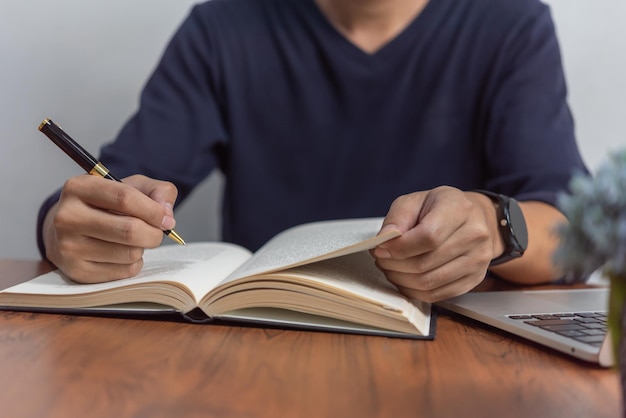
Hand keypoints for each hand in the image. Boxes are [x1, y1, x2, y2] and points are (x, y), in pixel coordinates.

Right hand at [42, 174, 178, 282]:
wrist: (70, 230)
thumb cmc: (106, 205)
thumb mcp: (130, 186)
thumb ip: (157, 191)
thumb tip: (166, 215)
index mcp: (79, 188)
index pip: (125, 198)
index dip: (154, 210)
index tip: (166, 219)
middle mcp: (67, 217)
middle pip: (130, 230)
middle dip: (154, 233)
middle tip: (156, 232)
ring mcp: (68, 247)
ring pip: (130, 253)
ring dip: (142, 248)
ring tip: (133, 241)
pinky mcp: (76, 271)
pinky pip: (124, 271)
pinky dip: (134, 263)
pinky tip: (122, 253)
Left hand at [372, 186, 501, 301]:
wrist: (472, 218)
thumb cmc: (440, 208)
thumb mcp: (415, 201)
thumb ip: (397, 218)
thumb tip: (384, 240)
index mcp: (459, 209)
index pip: (428, 237)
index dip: (399, 247)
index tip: (380, 248)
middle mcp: (475, 235)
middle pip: (425, 263)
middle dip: (394, 265)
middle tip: (381, 259)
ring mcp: (478, 260)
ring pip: (429, 282)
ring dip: (401, 279)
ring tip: (390, 268)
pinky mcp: (474, 279)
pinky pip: (437, 295)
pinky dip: (413, 290)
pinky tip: (404, 278)